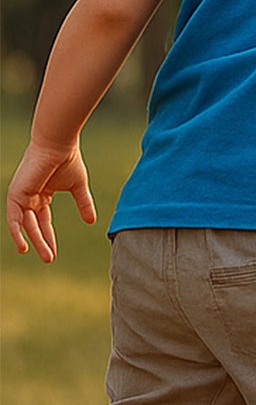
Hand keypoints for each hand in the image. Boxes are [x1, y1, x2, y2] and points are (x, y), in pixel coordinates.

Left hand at [6, 140, 96, 261]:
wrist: (58, 145)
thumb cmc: (68, 160)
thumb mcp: (78, 187)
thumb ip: (83, 204)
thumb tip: (92, 222)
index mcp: (41, 195)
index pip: (43, 221)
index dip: (48, 237)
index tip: (54, 253)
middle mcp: (28, 197)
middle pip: (34, 225)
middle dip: (42, 242)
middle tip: (50, 259)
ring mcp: (20, 196)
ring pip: (26, 225)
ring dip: (35, 241)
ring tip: (47, 256)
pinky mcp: (16, 194)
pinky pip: (14, 218)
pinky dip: (17, 232)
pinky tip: (24, 246)